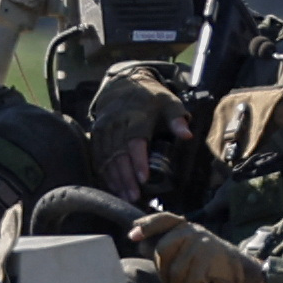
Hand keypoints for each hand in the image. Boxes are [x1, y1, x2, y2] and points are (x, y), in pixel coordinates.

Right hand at [85, 65, 196, 202]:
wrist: (123, 84)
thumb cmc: (151, 98)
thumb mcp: (169, 103)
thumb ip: (177, 119)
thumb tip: (187, 135)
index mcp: (136, 116)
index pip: (135, 141)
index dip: (138, 161)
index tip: (144, 179)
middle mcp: (116, 123)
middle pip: (119, 154)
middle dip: (126, 177)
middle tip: (134, 197)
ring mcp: (104, 129)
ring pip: (106, 158)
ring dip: (115, 179)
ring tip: (125, 197)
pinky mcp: (96, 134)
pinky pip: (97, 156)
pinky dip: (104, 173)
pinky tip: (112, 188)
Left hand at [130, 211, 270, 282]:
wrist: (242, 274)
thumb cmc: (211, 266)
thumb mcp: (188, 252)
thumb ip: (169, 248)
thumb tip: (141, 244)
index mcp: (185, 227)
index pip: (163, 220)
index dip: (148, 227)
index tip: (133, 236)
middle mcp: (193, 231)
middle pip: (163, 250)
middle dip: (163, 273)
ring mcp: (202, 242)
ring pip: (176, 270)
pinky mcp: (210, 257)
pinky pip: (191, 280)